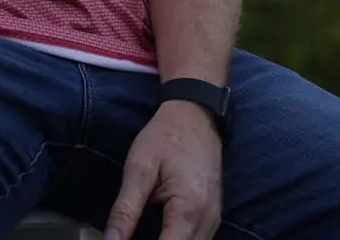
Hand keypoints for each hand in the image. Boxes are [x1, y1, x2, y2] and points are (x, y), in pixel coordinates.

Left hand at [103, 102, 221, 239]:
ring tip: (143, 232)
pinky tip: (161, 234)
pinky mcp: (213, 216)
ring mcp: (214, 220)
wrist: (195, 112)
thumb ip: (125, 210)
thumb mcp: (139, 168)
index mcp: (188, 210)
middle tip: (129, 236)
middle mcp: (208, 221)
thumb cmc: (165, 135)